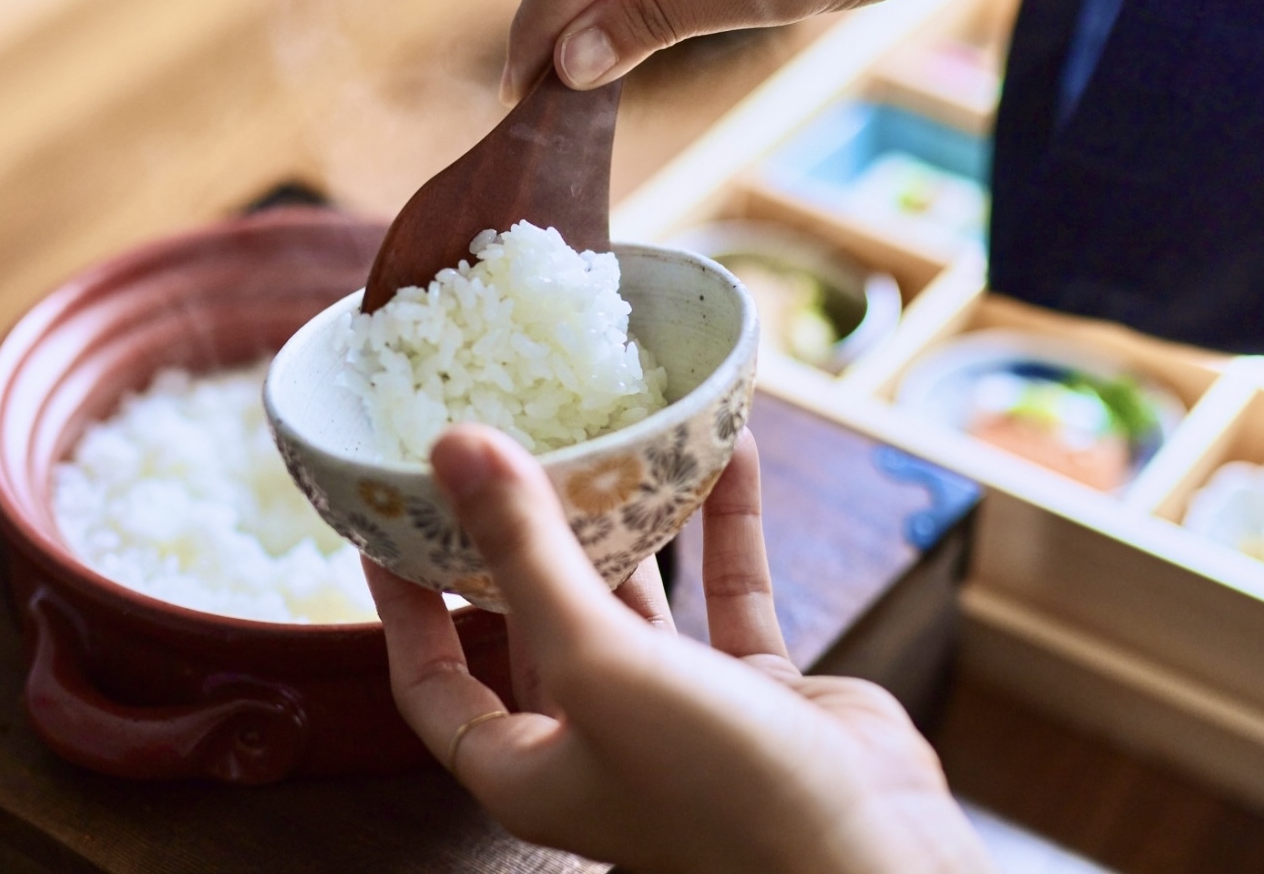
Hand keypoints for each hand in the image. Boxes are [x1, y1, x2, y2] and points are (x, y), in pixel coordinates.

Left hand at [365, 425, 993, 873]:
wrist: (874, 857)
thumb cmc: (719, 790)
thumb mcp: (601, 663)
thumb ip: (528, 554)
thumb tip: (453, 448)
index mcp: (530, 769)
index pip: (433, 680)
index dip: (403, 603)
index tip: (389, 518)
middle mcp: (596, 743)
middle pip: (535, 625)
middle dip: (521, 539)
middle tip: (502, 449)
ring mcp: (681, 716)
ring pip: (638, 601)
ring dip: (631, 522)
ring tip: (613, 432)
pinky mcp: (759, 694)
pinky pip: (731, 595)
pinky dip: (725, 528)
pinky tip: (726, 452)